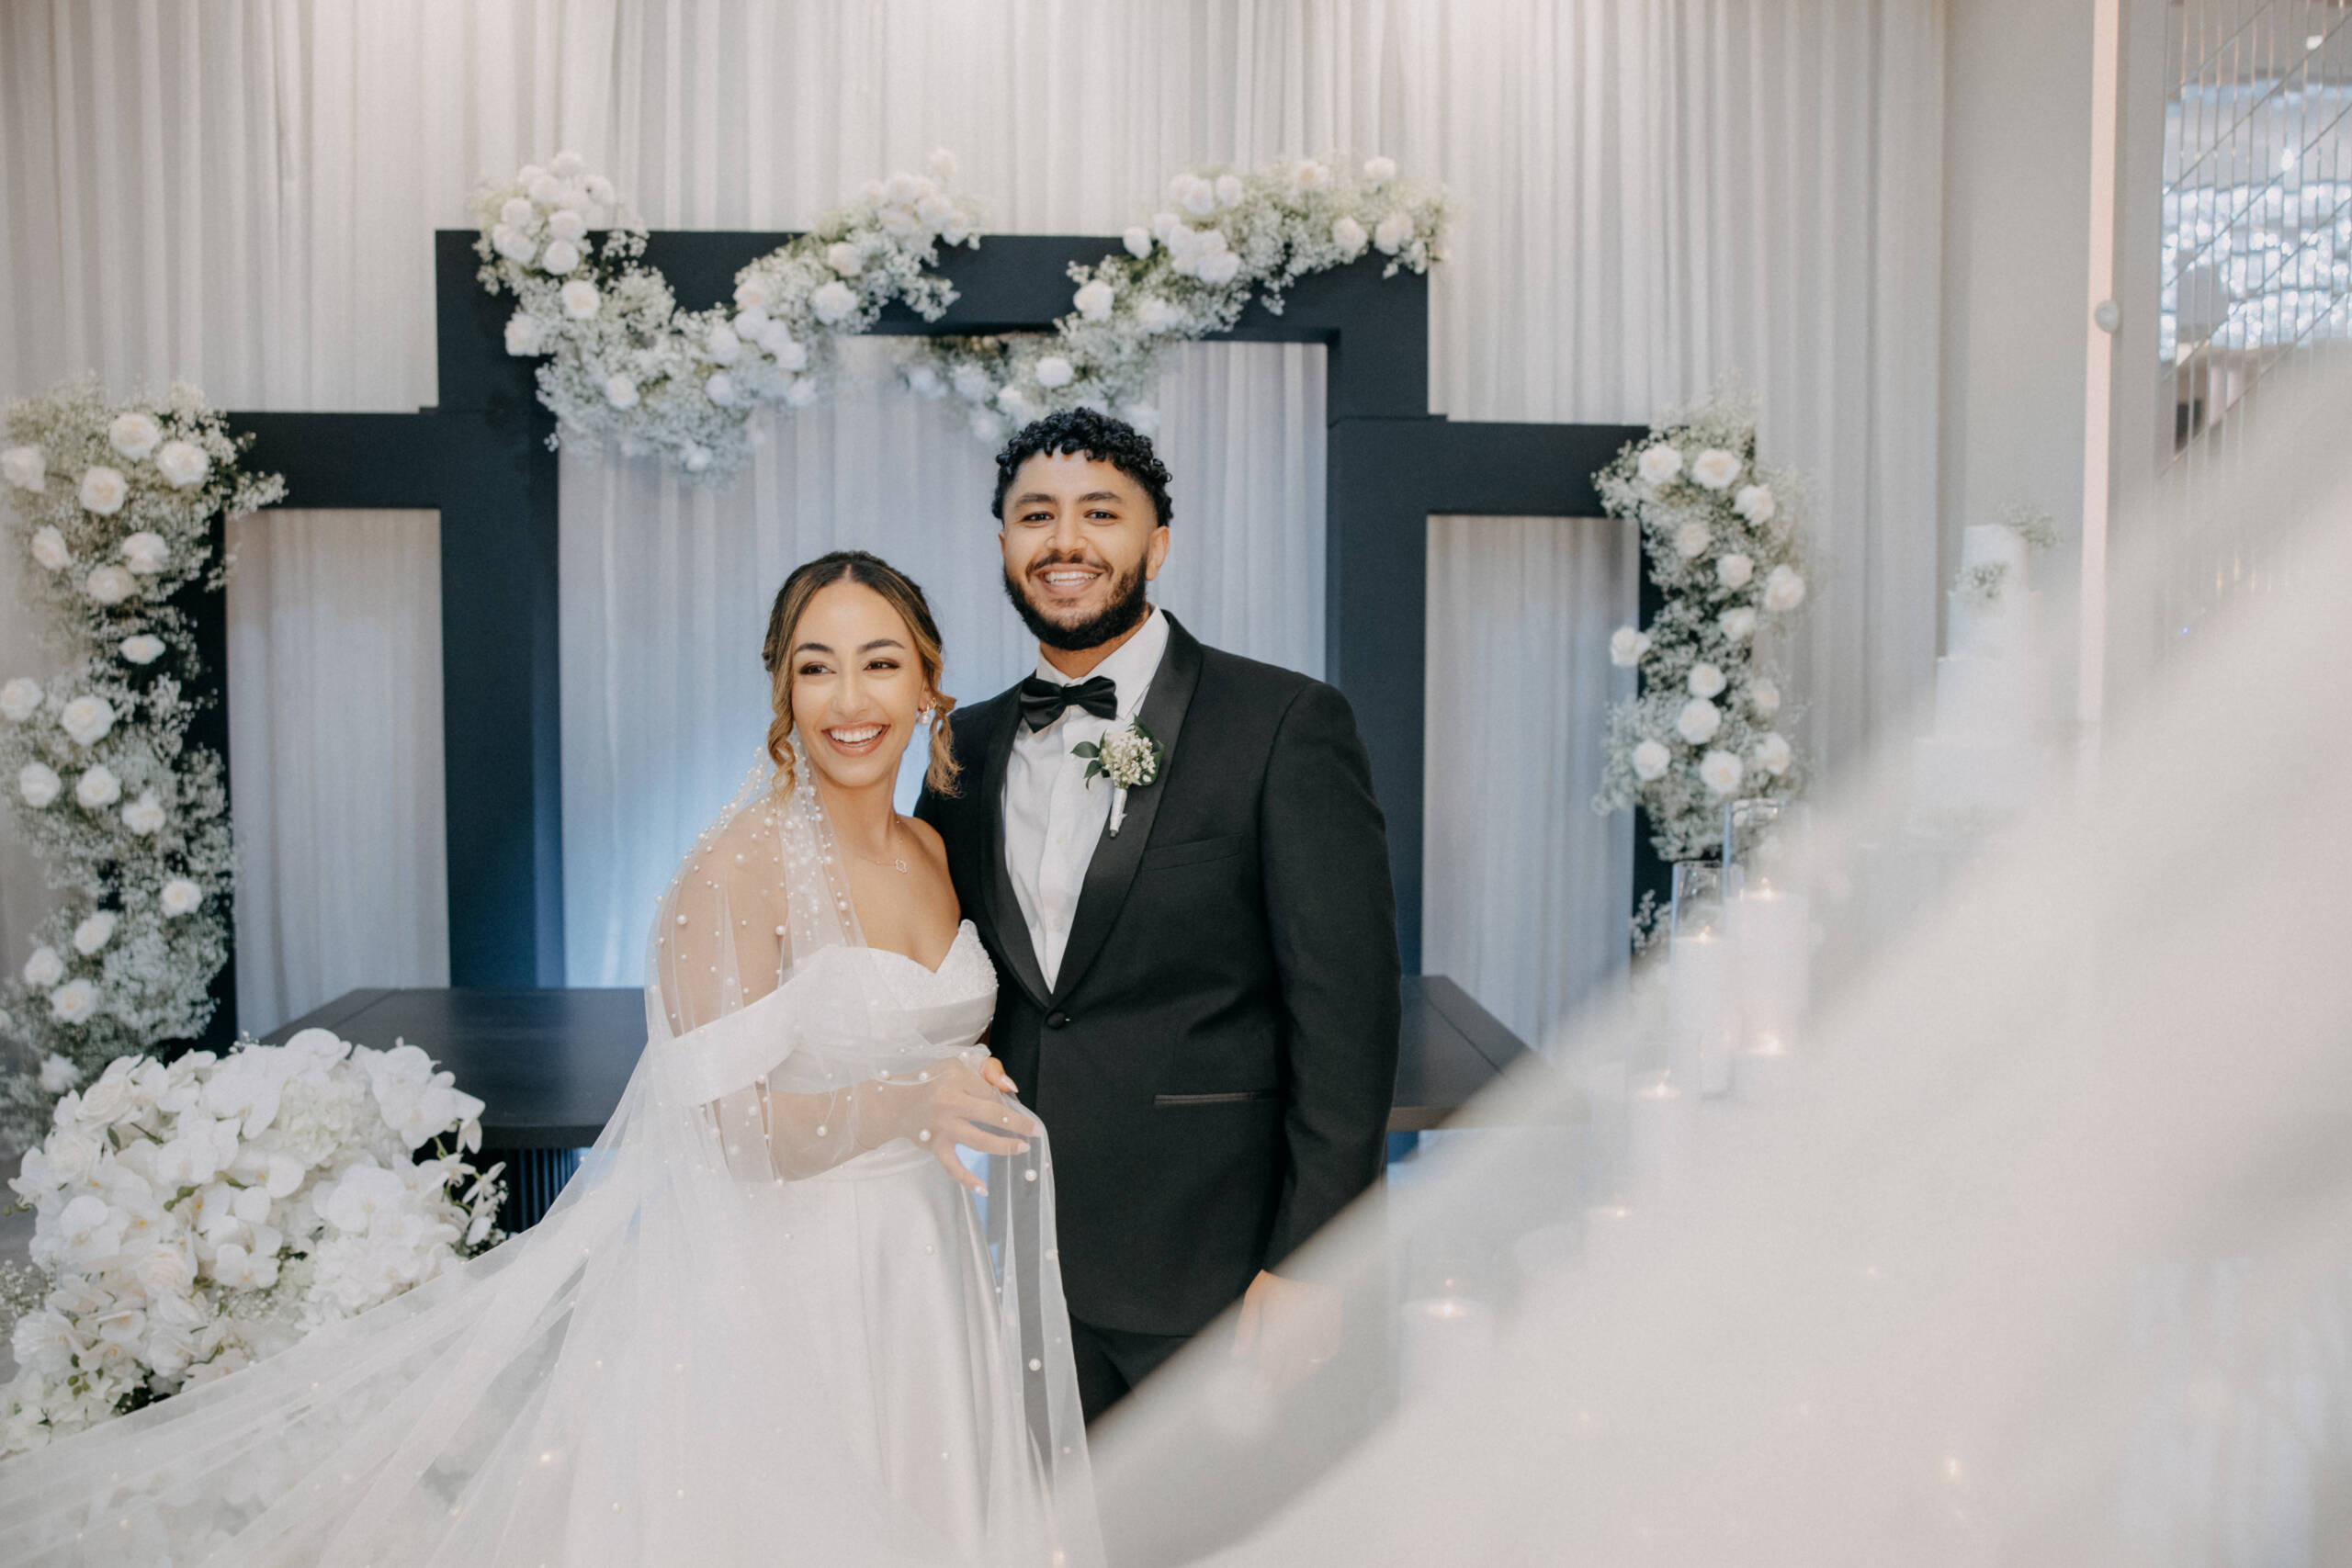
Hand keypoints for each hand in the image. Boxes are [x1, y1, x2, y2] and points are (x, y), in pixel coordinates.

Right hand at [901, 1055, 1039, 1195]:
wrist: (895, 1103)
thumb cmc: (929, 1082)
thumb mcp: (956, 1064)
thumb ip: (986, 1070)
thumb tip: (1011, 1088)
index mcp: (955, 1078)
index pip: (990, 1090)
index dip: (1002, 1097)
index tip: (1006, 1103)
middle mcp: (949, 1103)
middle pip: (992, 1114)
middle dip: (1017, 1123)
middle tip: (1036, 1131)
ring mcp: (942, 1128)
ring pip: (979, 1141)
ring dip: (1004, 1146)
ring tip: (1022, 1148)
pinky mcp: (935, 1146)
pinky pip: (953, 1167)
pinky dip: (967, 1179)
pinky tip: (983, 1188)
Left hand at [1231, 1269, 1341, 1390]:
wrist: (1306, 1250)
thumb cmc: (1276, 1275)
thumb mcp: (1255, 1297)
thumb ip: (1246, 1328)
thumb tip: (1237, 1355)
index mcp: (1278, 1327)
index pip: (1271, 1365)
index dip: (1264, 1381)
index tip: (1257, 1388)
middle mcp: (1300, 1332)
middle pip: (1290, 1370)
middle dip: (1278, 1383)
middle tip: (1268, 1389)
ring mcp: (1319, 1328)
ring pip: (1309, 1365)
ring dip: (1297, 1376)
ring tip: (1285, 1381)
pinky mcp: (1333, 1322)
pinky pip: (1328, 1351)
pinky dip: (1318, 1361)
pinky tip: (1310, 1364)